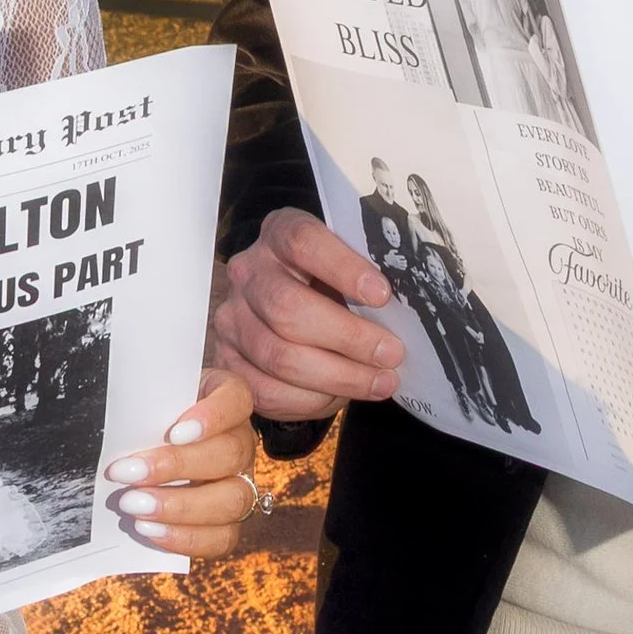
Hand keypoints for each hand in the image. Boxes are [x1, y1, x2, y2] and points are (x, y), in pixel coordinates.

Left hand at [104, 371, 263, 560]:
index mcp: (225, 399)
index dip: (212, 416)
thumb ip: (141, 406)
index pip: (235, 399)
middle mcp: (240, 441)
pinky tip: (148, 529)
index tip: (175, 432)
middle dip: (177, 466)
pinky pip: (222, 537)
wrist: (140, 449)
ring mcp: (240, 482)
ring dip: (180, 507)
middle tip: (127, 473)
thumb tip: (113, 420)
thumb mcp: (145, 401)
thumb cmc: (145, 417)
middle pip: (231, 454)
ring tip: (133, 506)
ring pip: (234, 499)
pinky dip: (185, 537)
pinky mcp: (228, 521)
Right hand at [208, 208, 403, 424]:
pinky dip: (309, 400)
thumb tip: (405, 314)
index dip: (343, 268)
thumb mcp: (348, 266)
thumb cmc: (331, 285)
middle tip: (391, 354)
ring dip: (338, 376)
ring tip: (380, 382)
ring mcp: (232, 318)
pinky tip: (340, 395)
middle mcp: (248, 272)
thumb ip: (367, 280)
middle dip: (348, 338)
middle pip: (288, 308)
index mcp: (279, 234)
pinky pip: (265, 390)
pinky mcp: (228, 360)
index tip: (382, 295)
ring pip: (279, 356)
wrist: (290, 305)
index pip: (304, 242)